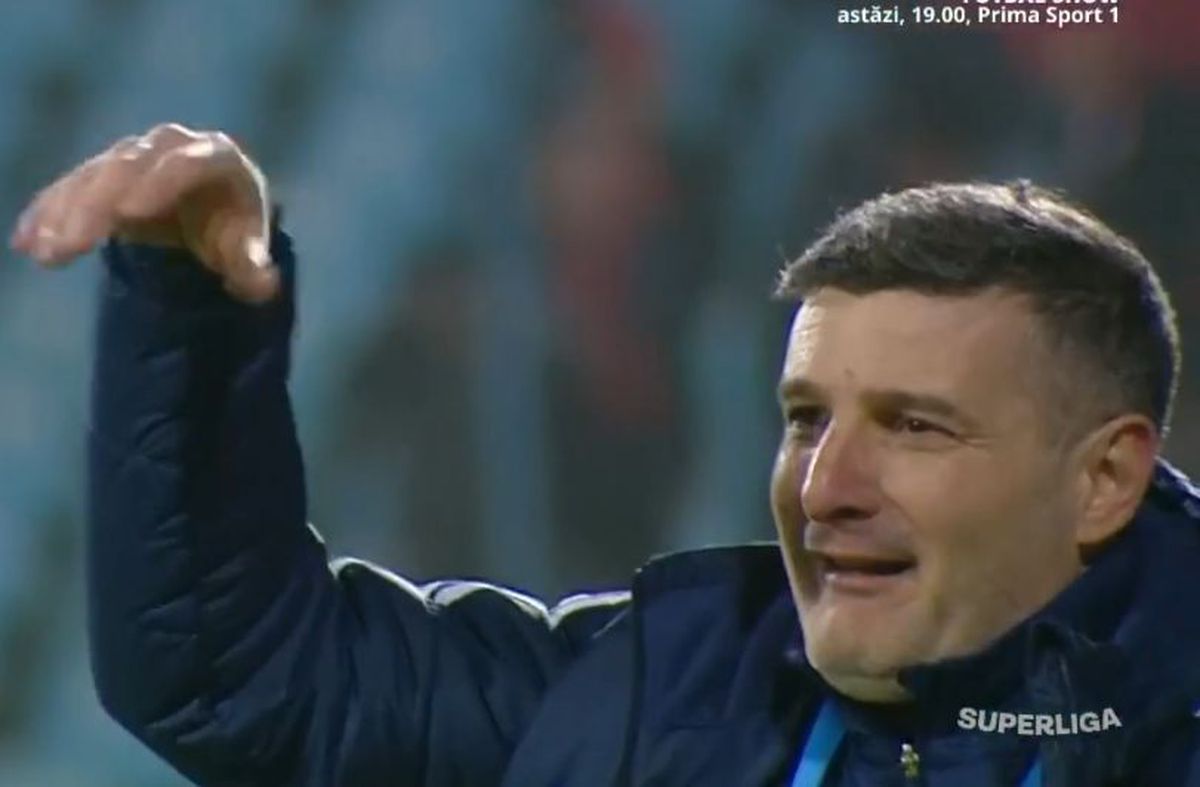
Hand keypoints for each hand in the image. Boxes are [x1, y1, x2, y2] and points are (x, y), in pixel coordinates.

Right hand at [9, 122, 279, 302]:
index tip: (128, 212)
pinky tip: (26, 242)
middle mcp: (170, 145)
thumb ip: (251, 264)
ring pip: (94, 174)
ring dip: (64, 211)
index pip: (188, 163)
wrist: (212, 209)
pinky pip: (71, 186)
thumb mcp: (247, 247)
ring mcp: (134, 154)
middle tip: (71, 243)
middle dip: (96, 203)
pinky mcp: (104, 170)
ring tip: (44, 251)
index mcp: (215, 156)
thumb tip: (261, 285)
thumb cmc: (235, 226)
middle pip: (130, 167)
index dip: (159, 183)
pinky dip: (48, 212)